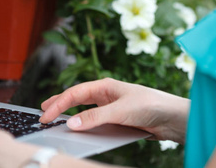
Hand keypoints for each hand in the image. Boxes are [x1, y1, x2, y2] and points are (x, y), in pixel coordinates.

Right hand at [40, 78, 189, 143]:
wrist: (171, 117)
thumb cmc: (149, 105)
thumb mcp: (119, 111)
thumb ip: (95, 117)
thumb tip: (72, 123)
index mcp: (104, 86)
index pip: (75, 93)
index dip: (58, 104)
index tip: (45, 116)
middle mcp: (106, 94)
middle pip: (77, 98)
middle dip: (60, 103)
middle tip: (44, 112)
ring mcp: (111, 106)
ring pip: (85, 109)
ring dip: (71, 114)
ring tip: (58, 118)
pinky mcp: (117, 118)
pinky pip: (96, 120)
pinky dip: (85, 124)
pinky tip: (81, 129)